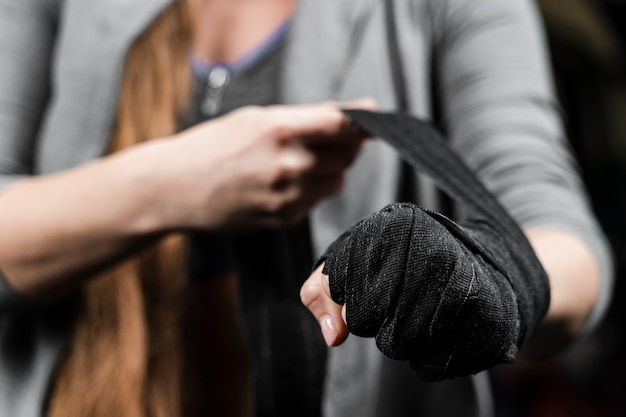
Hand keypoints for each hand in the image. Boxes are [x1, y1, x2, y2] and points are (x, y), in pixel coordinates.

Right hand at [155, 100, 374, 232]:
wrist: (174, 187)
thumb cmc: (213, 145)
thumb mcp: (257, 118)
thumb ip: (309, 116)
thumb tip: (357, 110)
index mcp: (281, 130)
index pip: (344, 127)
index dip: (361, 124)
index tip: (367, 121)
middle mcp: (289, 165)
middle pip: (347, 155)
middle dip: (345, 146)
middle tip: (328, 139)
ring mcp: (288, 196)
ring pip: (337, 180)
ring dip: (329, 169)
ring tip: (298, 162)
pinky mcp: (284, 218)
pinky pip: (316, 200)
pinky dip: (310, 189)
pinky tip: (282, 182)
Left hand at [302, 203, 547, 380]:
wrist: (486, 272)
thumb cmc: (407, 267)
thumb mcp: (356, 263)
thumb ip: (323, 291)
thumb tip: (334, 336)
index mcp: (391, 226)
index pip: (338, 285)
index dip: (347, 296)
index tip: (371, 286)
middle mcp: (429, 248)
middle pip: (363, 320)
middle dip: (374, 321)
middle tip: (400, 303)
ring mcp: (462, 284)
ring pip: (396, 346)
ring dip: (402, 341)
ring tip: (425, 314)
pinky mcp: (487, 322)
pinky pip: (429, 366)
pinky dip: (430, 358)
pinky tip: (446, 330)